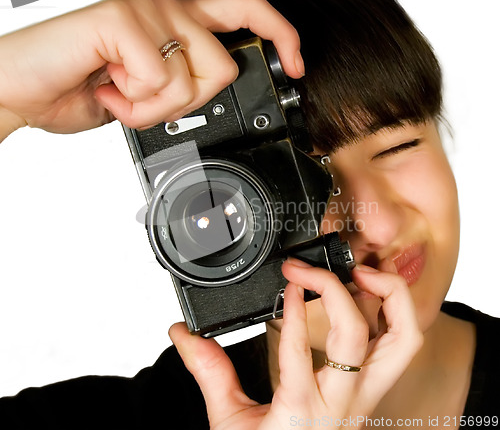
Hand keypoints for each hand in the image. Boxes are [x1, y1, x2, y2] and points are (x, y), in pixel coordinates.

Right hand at [0, 0, 302, 139]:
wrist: (26, 89)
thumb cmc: (83, 87)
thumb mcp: (148, 92)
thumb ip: (183, 83)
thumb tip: (215, 89)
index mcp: (176, 20)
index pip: (246, 12)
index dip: (281, 36)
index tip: (296, 66)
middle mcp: (165, 6)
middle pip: (223, 66)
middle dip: (188, 102)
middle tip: (146, 100)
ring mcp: (145, 9)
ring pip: (192, 79)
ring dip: (154, 107)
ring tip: (120, 93)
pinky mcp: (121, 20)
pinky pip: (158, 80)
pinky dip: (133, 105)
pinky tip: (106, 89)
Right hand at [169, 261, 422, 428]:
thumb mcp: (230, 422)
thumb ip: (209, 373)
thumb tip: (186, 336)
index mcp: (303, 407)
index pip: (301, 349)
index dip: (297, 309)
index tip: (289, 281)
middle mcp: (342, 400)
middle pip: (361, 336)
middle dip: (342, 290)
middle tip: (323, 269)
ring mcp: (365, 397)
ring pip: (402, 340)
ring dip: (386, 297)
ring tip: (360, 272)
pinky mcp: (373, 392)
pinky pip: (398, 345)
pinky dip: (391, 312)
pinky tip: (369, 296)